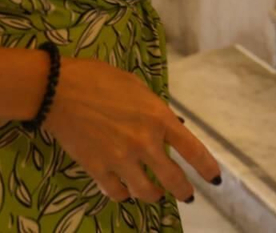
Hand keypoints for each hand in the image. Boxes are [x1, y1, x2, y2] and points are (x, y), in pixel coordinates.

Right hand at [43, 55, 221, 202]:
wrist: (60, 89)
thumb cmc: (100, 79)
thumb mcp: (138, 88)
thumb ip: (155, 111)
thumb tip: (168, 127)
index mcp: (159, 118)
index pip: (193, 150)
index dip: (207, 168)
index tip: (214, 179)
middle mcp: (144, 142)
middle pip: (173, 179)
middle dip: (183, 191)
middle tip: (187, 195)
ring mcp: (120, 159)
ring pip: (146, 193)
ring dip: (154, 195)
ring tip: (155, 193)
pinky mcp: (97, 169)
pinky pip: (117, 193)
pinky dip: (124, 195)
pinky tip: (125, 191)